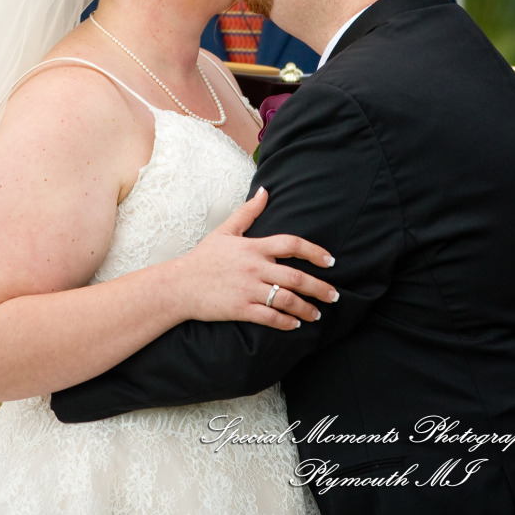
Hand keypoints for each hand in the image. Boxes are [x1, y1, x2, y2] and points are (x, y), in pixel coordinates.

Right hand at [175, 187, 338, 330]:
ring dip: (307, 308)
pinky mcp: (240, 310)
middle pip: (296, 277)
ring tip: (317, 313)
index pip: (291, 244)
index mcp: (253, 247)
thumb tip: (265, 191)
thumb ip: (248, 212)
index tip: (330, 261)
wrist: (179, 285)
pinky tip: (295, 323)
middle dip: (320, 288)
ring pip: (286, 300)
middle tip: (334, 295)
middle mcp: (254, 267)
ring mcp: (248, 290)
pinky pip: (270, 317)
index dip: (314, 252)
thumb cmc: (203, 257)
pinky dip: (286, 322)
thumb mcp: (225, 230)